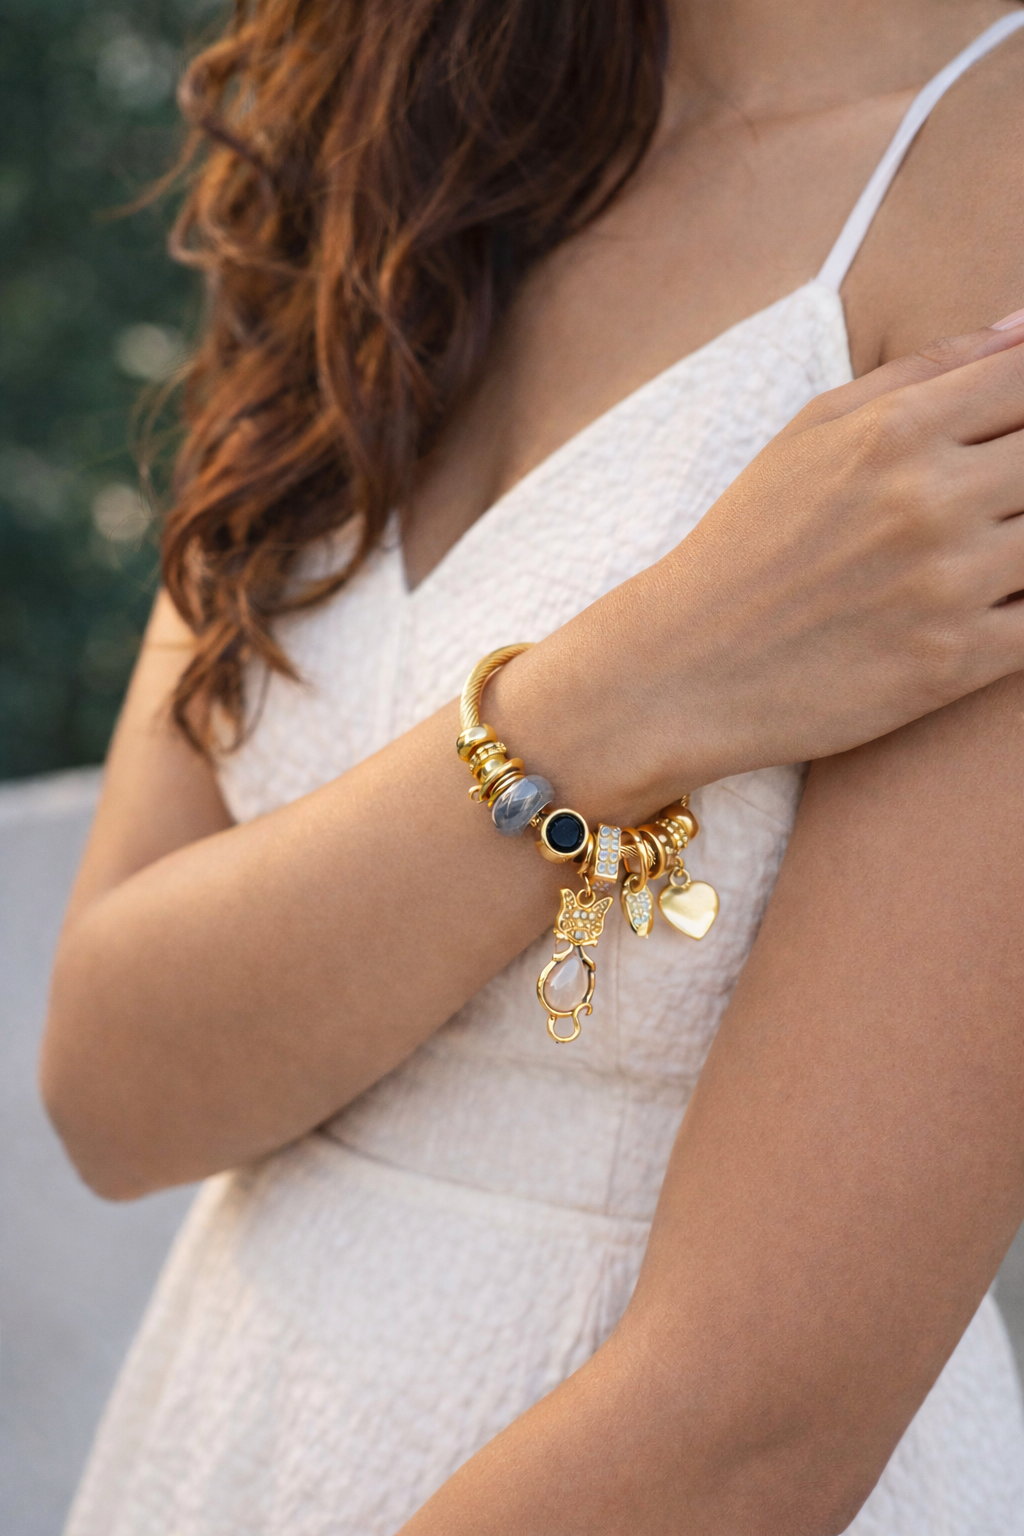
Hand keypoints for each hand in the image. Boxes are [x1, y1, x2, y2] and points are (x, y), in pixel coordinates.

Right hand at [495, 320, 1023, 818]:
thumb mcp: (811, 432)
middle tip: (989, 504)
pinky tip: (987, 604)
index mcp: (899, 430)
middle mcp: (932, 500)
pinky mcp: (956, 663)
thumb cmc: (747, 543)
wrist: (684, 669)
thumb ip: (923, 373)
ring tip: (983, 548)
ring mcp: (949, 584)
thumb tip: (1022, 329)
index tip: (1009, 432)